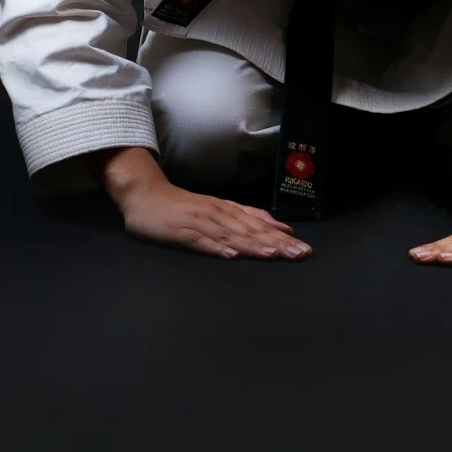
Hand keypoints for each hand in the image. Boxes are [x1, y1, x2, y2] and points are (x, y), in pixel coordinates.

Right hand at [118, 176, 311, 261]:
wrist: (145, 194)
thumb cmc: (184, 206)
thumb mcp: (220, 208)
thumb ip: (248, 216)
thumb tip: (282, 227)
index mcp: (229, 210)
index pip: (261, 226)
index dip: (284, 238)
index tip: (306, 250)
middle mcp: (218, 214)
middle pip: (251, 231)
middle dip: (277, 244)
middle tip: (300, 255)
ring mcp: (200, 223)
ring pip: (231, 235)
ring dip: (252, 245)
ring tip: (272, 255)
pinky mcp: (181, 232)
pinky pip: (201, 242)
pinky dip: (216, 248)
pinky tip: (230, 256)